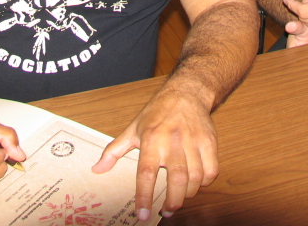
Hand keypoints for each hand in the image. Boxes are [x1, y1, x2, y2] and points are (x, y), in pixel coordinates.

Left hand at [92, 87, 217, 220]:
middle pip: (177, 179)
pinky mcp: (209, 142)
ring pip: (196, 177)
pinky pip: (211, 170)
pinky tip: (195, 183)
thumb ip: (114, 151)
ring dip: (188, 194)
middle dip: (173, 202)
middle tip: (166, 211)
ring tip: (179, 199)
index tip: (142, 215)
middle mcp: (172, 141)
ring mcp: (193, 141)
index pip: (146, 173)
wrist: (185, 93)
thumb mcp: (133, 129)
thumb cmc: (157, 113)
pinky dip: (205, 183)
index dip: (144, 196)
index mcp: (151, 140)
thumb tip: (97, 170)